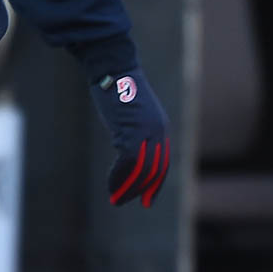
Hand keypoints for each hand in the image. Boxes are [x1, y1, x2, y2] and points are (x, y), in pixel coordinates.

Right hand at [88, 67, 170, 206]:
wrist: (113, 69)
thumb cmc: (119, 89)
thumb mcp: (134, 114)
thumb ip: (137, 132)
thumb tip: (130, 153)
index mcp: (161, 128)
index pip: (162, 164)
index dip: (154, 185)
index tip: (147, 202)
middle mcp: (158, 131)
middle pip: (153, 171)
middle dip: (138, 190)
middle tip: (120, 202)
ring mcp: (147, 131)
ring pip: (141, 170)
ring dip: (126, 188)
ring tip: (114, 199)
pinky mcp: (132, 130)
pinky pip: (128, 163)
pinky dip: (118, 177)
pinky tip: (110, 185)